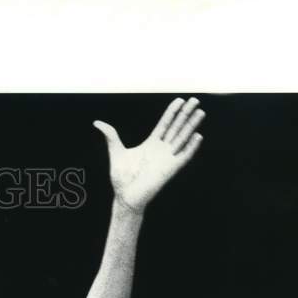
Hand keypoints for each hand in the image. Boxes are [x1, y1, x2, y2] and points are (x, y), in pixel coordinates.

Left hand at [95, 97, 204, 212]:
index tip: (180, 100)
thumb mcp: (116, 152)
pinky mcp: (170, 170)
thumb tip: (97, 123)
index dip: (172, 112)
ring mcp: (167, 159)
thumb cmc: (122, 178)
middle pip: (176, 127)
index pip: (165, 124)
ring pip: (182, 138)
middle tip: (195, 100)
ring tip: (200, 112)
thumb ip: (110, 136)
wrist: (125, 197)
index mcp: (151, 144)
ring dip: (191, 126)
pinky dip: (191, 147)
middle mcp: (161, 149)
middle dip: (185, 114)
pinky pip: (184, 156)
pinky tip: (197, 136)